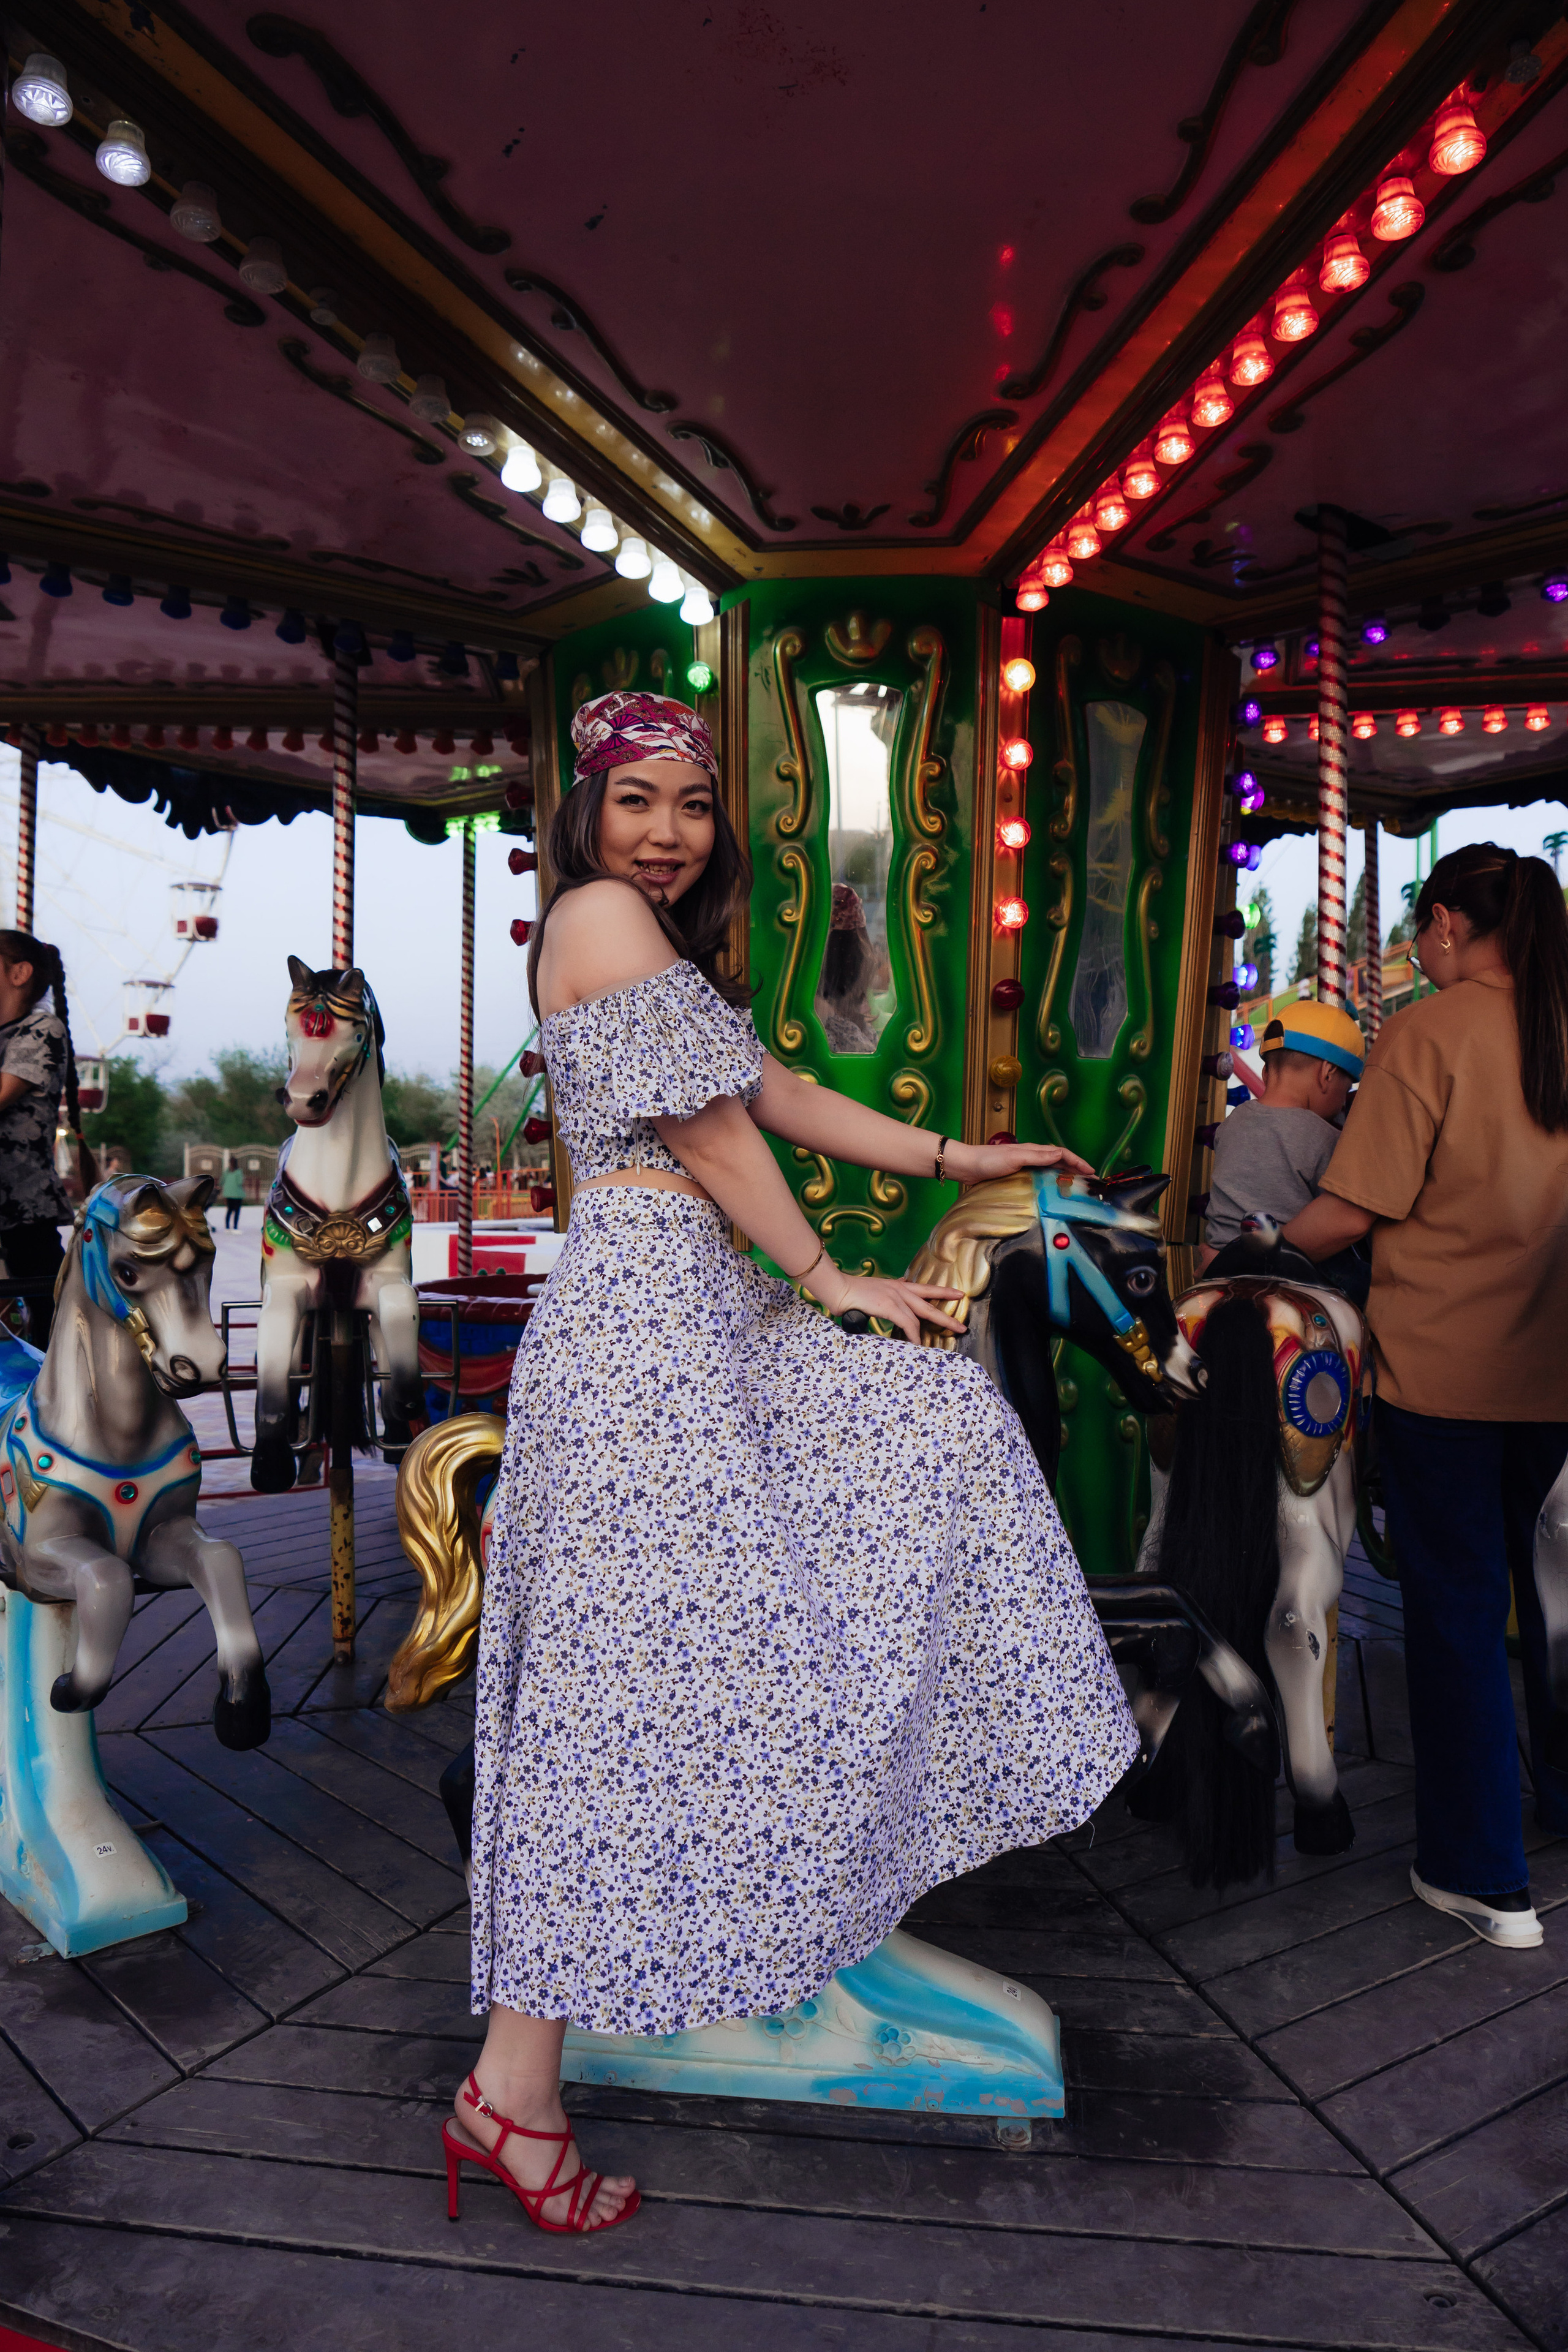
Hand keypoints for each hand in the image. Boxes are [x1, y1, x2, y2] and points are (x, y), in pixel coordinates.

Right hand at [809, 1265, 964, 1342]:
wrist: (836, 1287)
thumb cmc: (849, 1292)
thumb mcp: (873, 1291)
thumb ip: (886, 1296)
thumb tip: (891, 1301)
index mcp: (896, 1285)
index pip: (924, 1288)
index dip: (942, 1292)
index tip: (957, 1294)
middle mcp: (898, 1288)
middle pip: (929, 1301)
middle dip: (947, 1314)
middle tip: (962, 1325)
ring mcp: (894, 1296)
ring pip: (921, 1314)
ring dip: (933, 1328)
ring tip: (945, 1338)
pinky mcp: (888, 1305)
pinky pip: (908, 1323)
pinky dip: (914, 1335)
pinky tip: (918, 1343)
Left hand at [945, 1138, 1093, 1185]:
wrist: (967, 1165)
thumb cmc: (989, 1160)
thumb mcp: (1015, 1157)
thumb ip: (1038, 1156)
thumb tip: (1061, 1153)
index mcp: (1034, 1150)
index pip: (1063, 1154)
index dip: (1079, 1162)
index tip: (1093, 1173)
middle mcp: (1032, 1156)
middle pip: (1061, 1161)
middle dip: (1077, 1170)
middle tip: (1091, 1183)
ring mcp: (1026, 1165)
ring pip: (1052, 1169)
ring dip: (1066, 1176)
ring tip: (1078, 1187)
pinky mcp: (1019, 1174)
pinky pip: (1042, 1177)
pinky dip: (1053, 1182)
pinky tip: (1054, 1191)